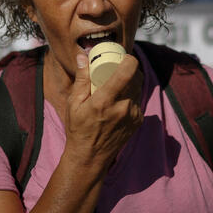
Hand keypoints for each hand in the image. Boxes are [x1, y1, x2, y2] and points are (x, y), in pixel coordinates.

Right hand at [63, 52, 143, 171]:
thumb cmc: (78, 128)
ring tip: (116, 84)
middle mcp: (122, 107)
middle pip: (136, 77)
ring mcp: (132, 115)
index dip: (129, 60)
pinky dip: (130, 96)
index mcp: (104, 101)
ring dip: (130, 83)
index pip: (126, 73)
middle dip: (129, 69)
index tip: (123, 57)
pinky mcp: (138, 121)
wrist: (90, 156)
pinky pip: (137, 100)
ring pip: (138, 88)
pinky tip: (118, 101)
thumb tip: (84, 56)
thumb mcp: (74, 103)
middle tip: (117, 67)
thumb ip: (82, 78)